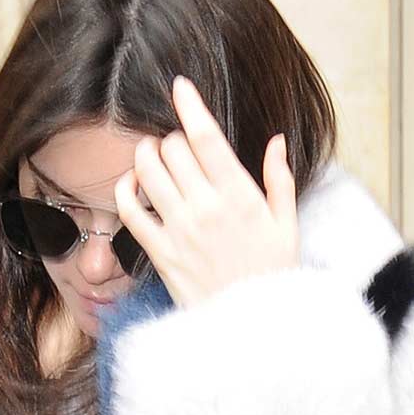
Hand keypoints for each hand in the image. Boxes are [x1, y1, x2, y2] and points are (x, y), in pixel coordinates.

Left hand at [113, 75, 298, 307]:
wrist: (252, 328)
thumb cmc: (272, 276)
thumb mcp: (288, 226)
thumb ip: (280, 179)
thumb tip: (275, 141)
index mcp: (239, 196)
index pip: (205, 136)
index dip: (189, 103)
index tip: (180, 86)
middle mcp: (206, 208)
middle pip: (172, 147)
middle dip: (173, 139)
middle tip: (181, 149)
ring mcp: (179, 230)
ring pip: (147, 170)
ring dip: (147, 155)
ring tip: (155, 159)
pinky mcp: (159, 252)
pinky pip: (129, 209)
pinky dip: (125, 189)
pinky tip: (135, 185)